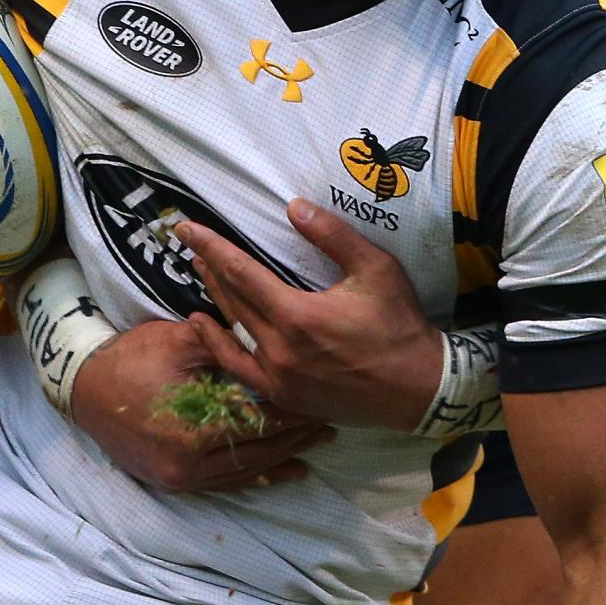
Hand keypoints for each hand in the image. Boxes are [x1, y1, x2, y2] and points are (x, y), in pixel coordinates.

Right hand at [70, 318, 332, 494]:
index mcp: (195, 432)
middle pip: (257, 454)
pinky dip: (252, 476)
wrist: (82, 386)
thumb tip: (274, 346)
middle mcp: (189, 465)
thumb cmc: (133, 357)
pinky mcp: (171, 481)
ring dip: (280, 460)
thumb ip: (229, 347)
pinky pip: (221, 483)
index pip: (259, 425)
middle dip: (295, 440)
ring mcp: (178, 478)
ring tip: (314, 450)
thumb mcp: (183, 340)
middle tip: (329, 427)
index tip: (320, 404)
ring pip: (243, 473)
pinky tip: (279, 472)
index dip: (293, 415)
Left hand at [177, 198, 442, 432]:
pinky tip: (210, 329)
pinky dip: (222, 347)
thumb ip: (332, 236)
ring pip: (233, 335)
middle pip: (232, 301)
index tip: (187, 229)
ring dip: (215, 303)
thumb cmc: (400, 326)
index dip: (212, 248)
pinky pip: (241, 369)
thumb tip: (295, 206)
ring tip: (201, 277)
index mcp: (297, 316)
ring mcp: (279, 378)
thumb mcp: (375, 269)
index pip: (241, 273)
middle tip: (193, 245)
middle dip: (210, 269)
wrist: (418, 388)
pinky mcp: (285, 397)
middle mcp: (279, 350)